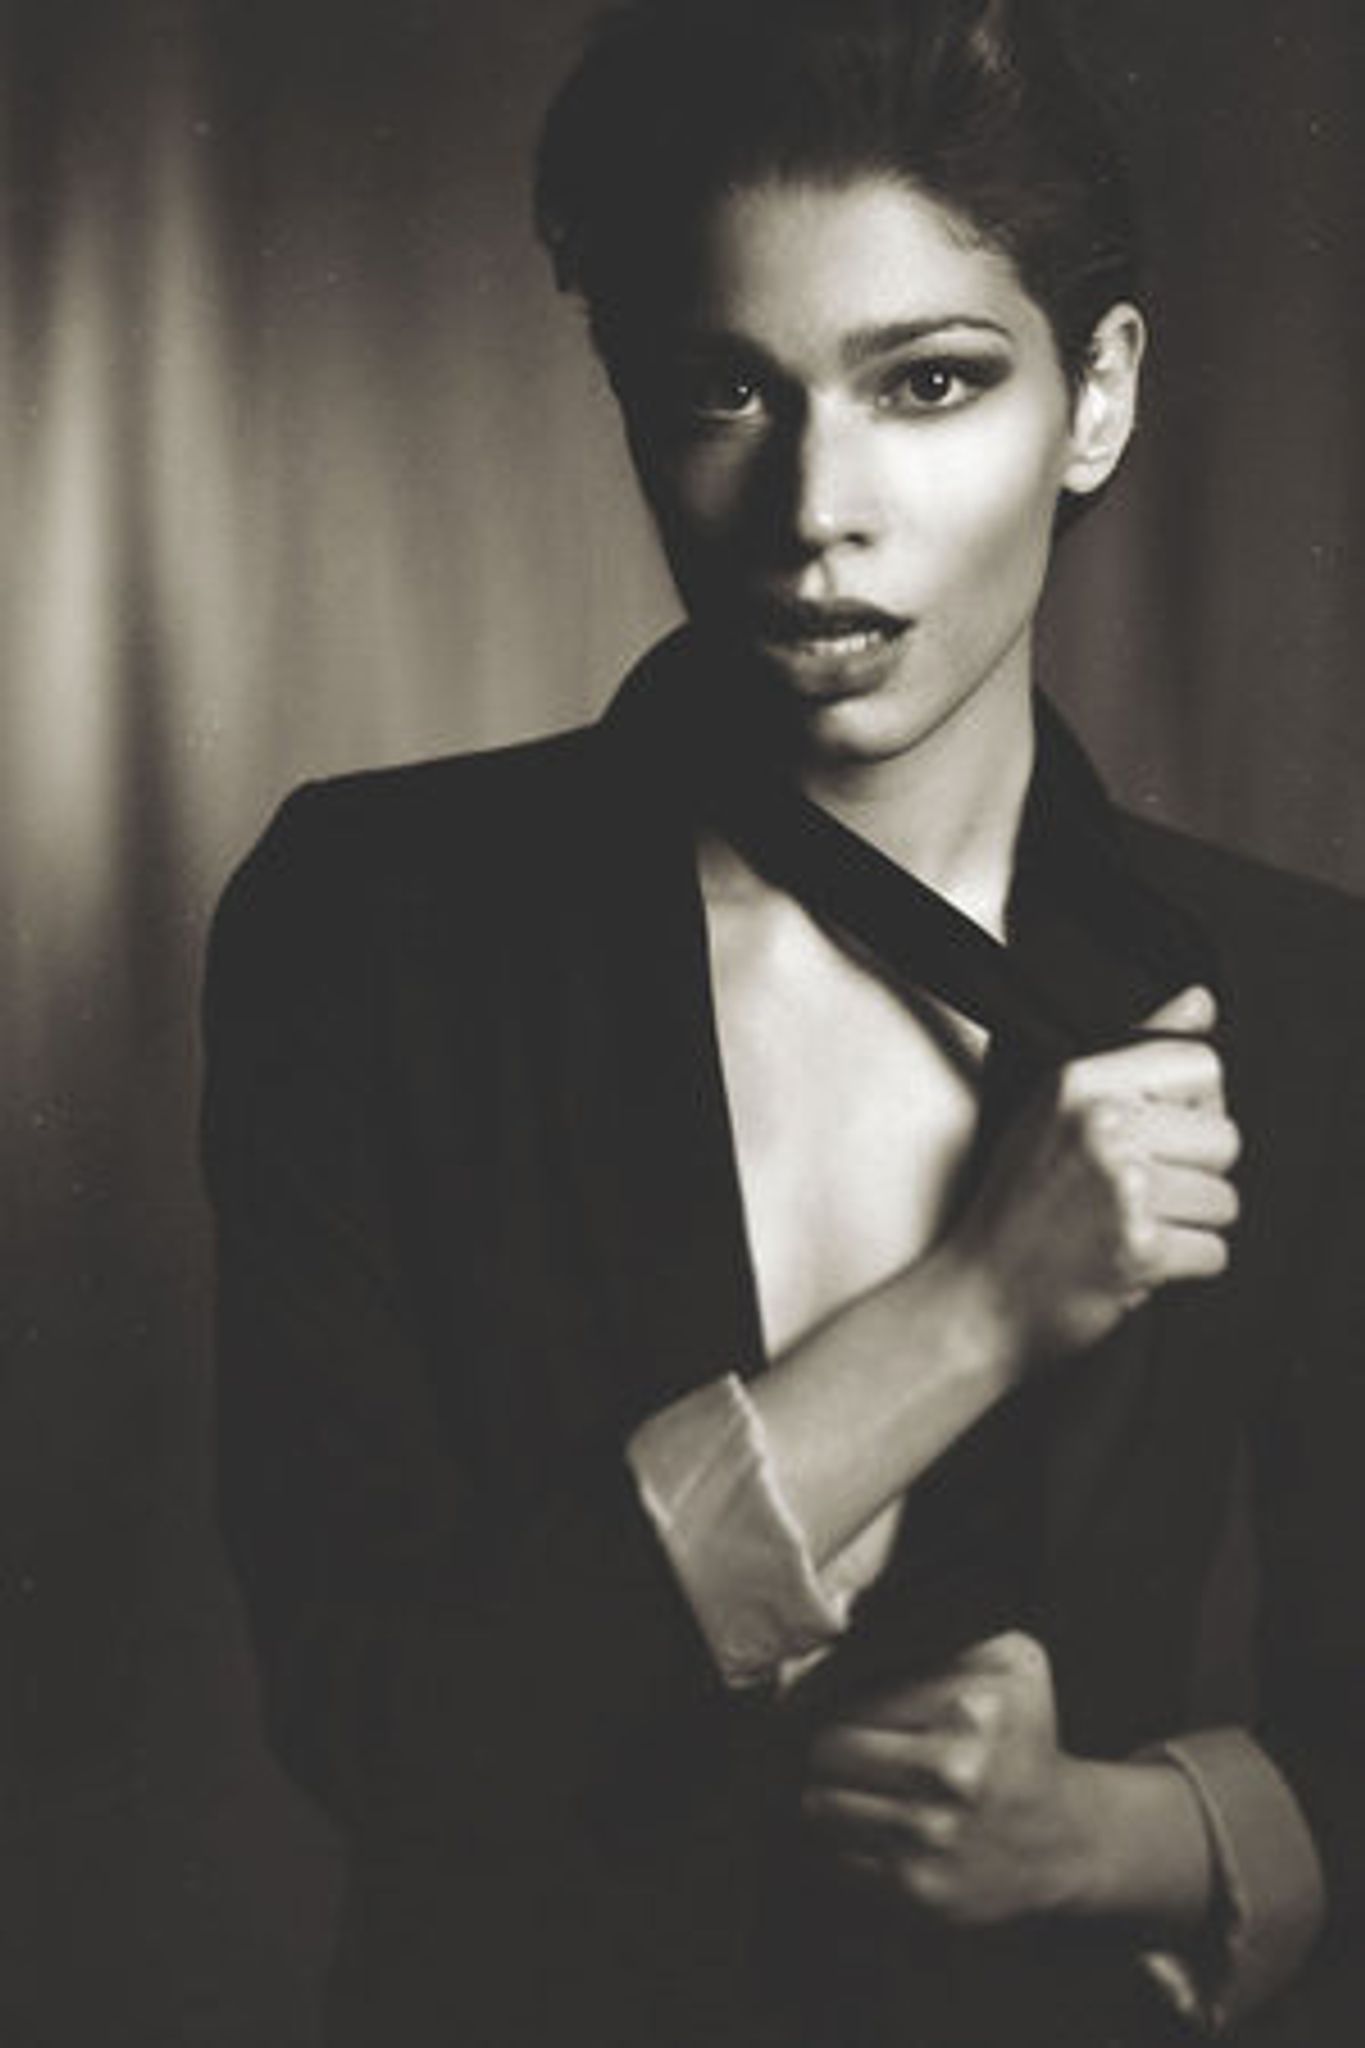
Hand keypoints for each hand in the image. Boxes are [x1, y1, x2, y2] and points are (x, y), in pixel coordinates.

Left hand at [802, 1632, 1097, 1927]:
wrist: (1060, 1840)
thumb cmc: (1019, 1738)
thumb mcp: (1008, 1663)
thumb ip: (939, 1628)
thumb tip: (842, 1622)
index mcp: (973, 1710)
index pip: (853, 1691)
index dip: (836, 1693)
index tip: (833, 1699)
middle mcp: (954, 1774)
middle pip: (827, 1745)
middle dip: (829, 1742)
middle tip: (847, 1744)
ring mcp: (933, 1836)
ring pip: (820, 1800)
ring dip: (830, 1791)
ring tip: (860, 1783)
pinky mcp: (918, 1888)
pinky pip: (837, 1852)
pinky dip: (847, 1839)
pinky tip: (880, 1825)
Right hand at [943, 985, 1239, 1367]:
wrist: (979, 1296)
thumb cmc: (1018, 1206)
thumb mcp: (1059, 1107)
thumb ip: (1136, 1049)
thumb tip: (1201, 1000)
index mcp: (1081, 1081)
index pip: (1202, 1067)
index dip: (1192, 1108)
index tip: (1156, 1135)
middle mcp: (1101, 1126)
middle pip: (1224, 1138)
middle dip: (1193, 1175)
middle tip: (1139, 1192)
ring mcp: (1121, 1187)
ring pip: (1224, 1200)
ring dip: (1187, 1225)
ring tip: (1131, 1225)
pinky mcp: (1138, 1247)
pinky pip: (1213, 1252)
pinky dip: (1182, 1267)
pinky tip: (1135, 1260)